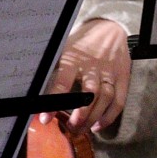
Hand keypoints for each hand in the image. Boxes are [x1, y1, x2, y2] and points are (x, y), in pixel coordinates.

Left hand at [41, 18, 130, 133]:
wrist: (109, 28)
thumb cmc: (81, 44)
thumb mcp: (64, 50)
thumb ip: (53, 70)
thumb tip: (33, 94)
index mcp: (74, 59)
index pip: (63, 81)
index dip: (54, 101)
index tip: (46, 119)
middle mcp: (93, 66)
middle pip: (89, 93)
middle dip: (80, 115)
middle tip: (71, 128)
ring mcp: (109, 72)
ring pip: (104, 98)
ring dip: (93, 117)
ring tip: (82, 129)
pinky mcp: (122, 77)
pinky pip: (119, 100)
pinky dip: (110, 116)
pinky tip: (98, 125)